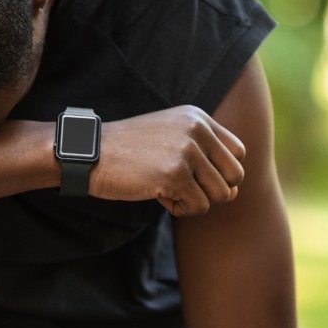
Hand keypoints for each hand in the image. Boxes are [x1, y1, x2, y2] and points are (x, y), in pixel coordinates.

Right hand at [90, 105, 246, 215]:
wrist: (89, 153)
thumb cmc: (127, 151)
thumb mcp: (168, 140)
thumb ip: (204, 160)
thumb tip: (235, 193)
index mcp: (198, 117)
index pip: (237, 152)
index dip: (219, 171)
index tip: (192, 174)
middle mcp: (197, 130)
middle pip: (235, 176)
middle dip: (211, 190)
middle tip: (182, 187)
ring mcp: (187, 152)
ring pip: (221, 195)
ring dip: (195, 201)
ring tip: (168, 190)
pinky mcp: (175, 175)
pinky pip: (198, 207)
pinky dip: (179, 209)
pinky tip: (157, 195)